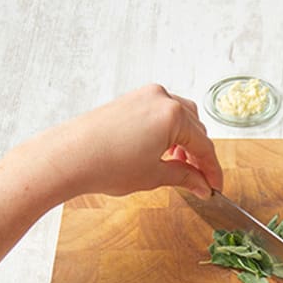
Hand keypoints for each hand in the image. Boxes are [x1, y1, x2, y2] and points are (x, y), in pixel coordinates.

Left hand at [13, 84, 221, 199]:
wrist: (67, 157)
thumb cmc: (107, 166)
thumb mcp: (154, 176)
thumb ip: (185, 177)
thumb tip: (203, 185)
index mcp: (174, 116)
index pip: (205, 146)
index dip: (213, 171)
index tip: (216, 187)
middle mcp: (163, 99)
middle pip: (196, 128)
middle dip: (199, 155)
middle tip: (199, 180)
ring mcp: (145, 96)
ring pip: (181, 118)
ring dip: (185, 141)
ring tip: (178, 166)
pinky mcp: (131, 99)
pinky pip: (162, 112)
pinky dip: (168, 131)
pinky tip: (161, 151)